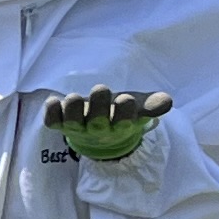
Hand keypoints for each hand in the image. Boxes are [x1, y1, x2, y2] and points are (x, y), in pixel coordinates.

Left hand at [50, 86, 173, 164]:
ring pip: (72, 124)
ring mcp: (77, 127)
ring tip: (74, 97)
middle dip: (98, 106)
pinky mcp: (60, 123)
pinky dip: (50, 113)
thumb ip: (152, 104)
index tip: (127, 100)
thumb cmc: (120, 113)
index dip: (124, 113)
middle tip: (101, 89)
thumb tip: (167, 102)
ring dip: (72, 110)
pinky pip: (52, 122)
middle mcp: (97, 129)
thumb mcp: (138, 108)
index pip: (123, 123)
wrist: (97, 129)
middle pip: (96, 123)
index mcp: (119, 126)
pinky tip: (54, 101)